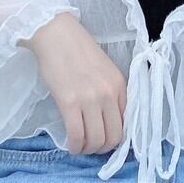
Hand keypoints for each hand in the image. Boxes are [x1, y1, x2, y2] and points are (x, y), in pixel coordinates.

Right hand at [24, 11, 126, 154]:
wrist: (56, 34)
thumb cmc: (77, 49)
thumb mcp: (104, 70)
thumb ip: (109, 92)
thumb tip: (108, 120)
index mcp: (119, 83)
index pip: (127, 123)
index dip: (115, 136)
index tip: (104, 136)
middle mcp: (108, 92)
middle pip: (113, 137)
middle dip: (102, 147)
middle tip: (91, 144)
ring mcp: (90, 98)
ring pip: (96, 140)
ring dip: (87, 149)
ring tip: (79, 144)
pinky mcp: (69, 102)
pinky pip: (76, 135)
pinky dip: (74, 146)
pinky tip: (70, 144)